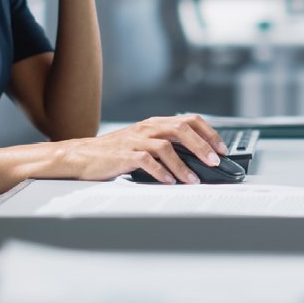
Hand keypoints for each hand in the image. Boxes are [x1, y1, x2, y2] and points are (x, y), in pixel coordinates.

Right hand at [47, 114, 227, 184]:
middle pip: (181, 129)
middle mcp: (148, 128)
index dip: (209, 133)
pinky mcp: (124, 154)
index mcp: (155, 124)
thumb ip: (166, 147)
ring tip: (193, 179)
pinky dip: (161, 172)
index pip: (189, 121)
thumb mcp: (143, 144)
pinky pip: (147, 161)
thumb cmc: (114, 152)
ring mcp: (135, 140)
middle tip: (215, 162)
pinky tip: (169, 182)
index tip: (222, 149)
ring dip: (184, 165)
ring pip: (166, 146)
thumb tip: (197, 161)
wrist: (82, 155)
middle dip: (202, 146)